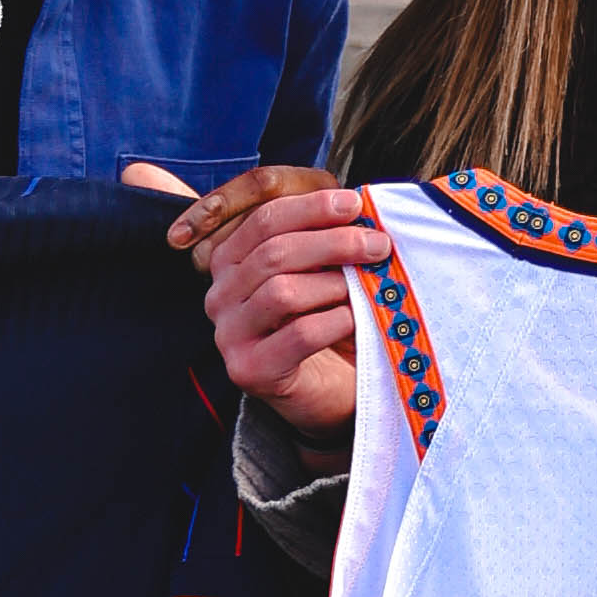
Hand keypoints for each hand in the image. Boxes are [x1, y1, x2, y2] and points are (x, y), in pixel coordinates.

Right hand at [166, 166, 388, 438]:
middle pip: (273, 253)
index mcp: (229, 262)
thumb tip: (357, 206)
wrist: (329, 392)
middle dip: (333, 242)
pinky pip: (298, 335)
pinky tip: (355, 318)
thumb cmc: (327, 324)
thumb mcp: (321, 271)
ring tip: (368, 285)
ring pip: (282, 293)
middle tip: (378, 245)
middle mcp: (219, 297)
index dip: (312, 208)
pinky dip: (335, 321)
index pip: (263, 220)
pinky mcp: (249, 371)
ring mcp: (228, 336)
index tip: (356, 204)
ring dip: (334, 283)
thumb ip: (324, 238)